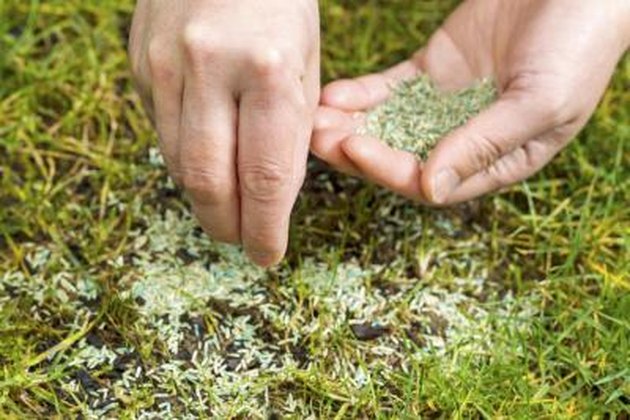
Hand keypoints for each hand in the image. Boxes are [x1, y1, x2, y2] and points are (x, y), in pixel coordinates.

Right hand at [129, 0, 319, 265]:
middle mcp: (208, 70)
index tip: (268, 254)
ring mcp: (164, 65)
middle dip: (227, 225)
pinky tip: (207, 159)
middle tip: (242, 240)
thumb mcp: (307, 63)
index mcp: (267, 71)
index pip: (264, 178)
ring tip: (227, 209)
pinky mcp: (140, 64)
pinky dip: (186, 158)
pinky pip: (161, 131)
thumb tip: (271, 199)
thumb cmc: (281, 3)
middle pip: (209, 182)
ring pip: (178, 163)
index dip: (265, 228)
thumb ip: (289, 133)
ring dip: (204, 198)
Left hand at [313, 0, 629, 204]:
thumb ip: (485, 145)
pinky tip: (336, 93)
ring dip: (352, 125)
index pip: (432, 181)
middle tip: (317, 138)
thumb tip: (431, 189)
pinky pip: (390, 89)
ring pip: (389, 125)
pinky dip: (363, 93)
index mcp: (497, 161)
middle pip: (400, 158)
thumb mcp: (542, 102)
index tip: (355, 148)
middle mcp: (466, 139)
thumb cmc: (580, 45)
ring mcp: (446, 105)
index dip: (390, 169)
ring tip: (316, 117)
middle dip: (357, 151)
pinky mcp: (433, 71)